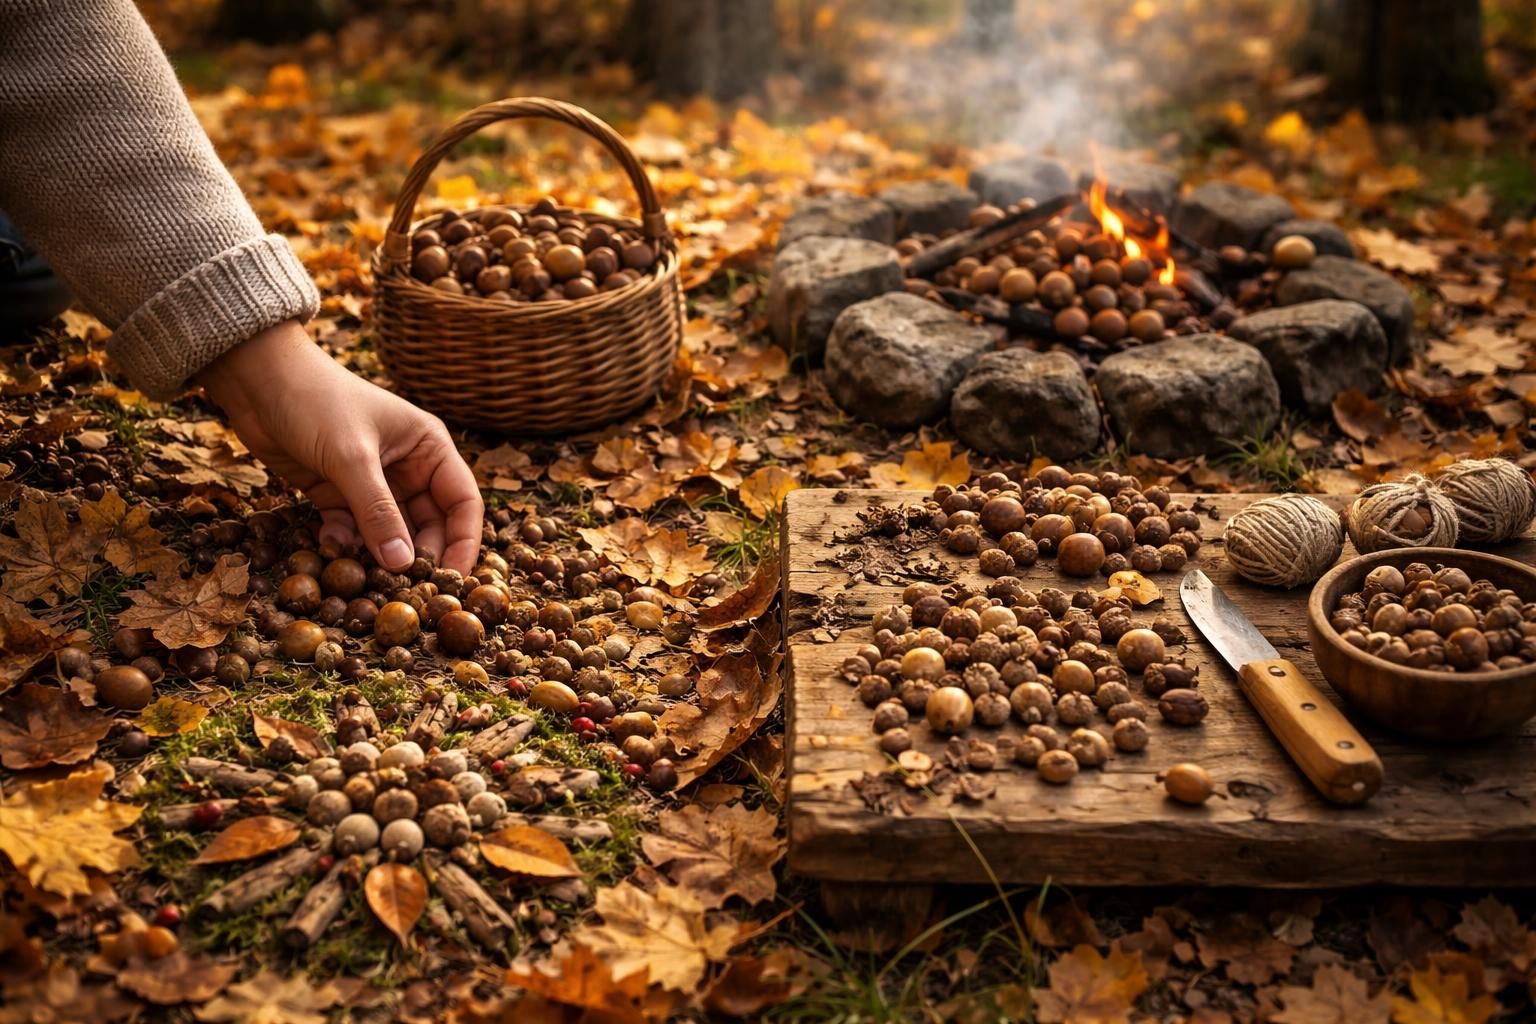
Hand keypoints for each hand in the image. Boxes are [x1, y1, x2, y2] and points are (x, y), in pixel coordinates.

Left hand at [198, 321, 483, 574]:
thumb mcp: (352, 458)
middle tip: (407, 590)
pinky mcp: (337, 494)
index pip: (462, 502)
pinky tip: (331, 546)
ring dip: (378, 555)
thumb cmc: (317, 402)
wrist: (257, 380)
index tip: (454, 579)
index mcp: (428, 448)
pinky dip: (345, 543)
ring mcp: (371, 483)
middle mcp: (407, 468)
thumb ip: (378, 513)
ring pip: (388, 533)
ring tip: (367, 577)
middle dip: (417, 556)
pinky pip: (352, 531)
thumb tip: (403, 565)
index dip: (464, 541)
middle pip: (428, 524)